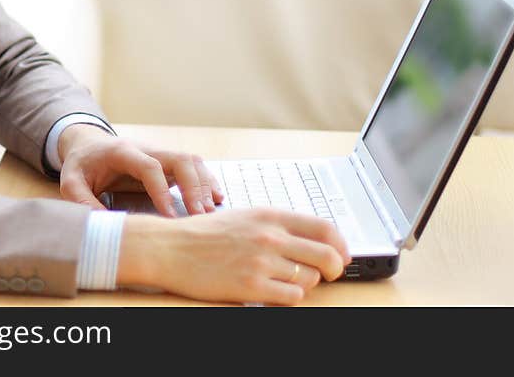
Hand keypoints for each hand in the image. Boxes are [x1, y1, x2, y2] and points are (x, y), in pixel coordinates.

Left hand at [57, 124, 223, 216]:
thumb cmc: (82, 165)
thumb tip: (103, 225)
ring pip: (191, 161)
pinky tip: (216, 198)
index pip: (149, 166)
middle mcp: (147, 148)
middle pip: (179, 159)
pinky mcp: (167, 162)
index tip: (169, 215)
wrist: (89, 145)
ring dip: (204, 184)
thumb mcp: (71, 182)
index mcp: (123, 152)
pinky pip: (193, 166)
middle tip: (200, 215)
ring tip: (210, 211)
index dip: (162, 190)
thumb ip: (82, 201)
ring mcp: (160, 153)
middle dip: (194, 186)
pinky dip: (207, 181)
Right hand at [116, 208, 350, 305]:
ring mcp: (261, 261)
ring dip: (306, 283)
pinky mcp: (251, 285)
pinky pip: (291, 297)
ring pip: (310, 278)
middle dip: (334, 268)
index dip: (341, 244)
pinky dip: (290, 297)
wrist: (171, 247)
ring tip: (288, 280)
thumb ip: (278, 226)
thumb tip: (313, 240)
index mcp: (271, 215)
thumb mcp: (246, 216)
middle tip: (329, 274)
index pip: (324, 227)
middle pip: (326, 255)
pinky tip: (275, 291)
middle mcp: (270, 236)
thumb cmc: (205, 234)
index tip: (342, 254)